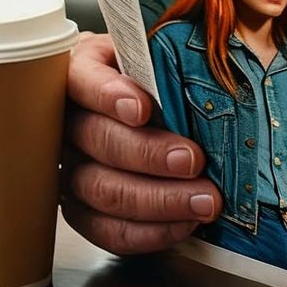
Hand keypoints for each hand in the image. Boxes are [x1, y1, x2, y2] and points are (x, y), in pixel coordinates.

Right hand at [63, 32, 221, 252]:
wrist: (144, 110)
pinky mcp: (82, 209)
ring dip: (157, 200)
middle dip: (148, 154)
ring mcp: (71, 168)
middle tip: (193, 161)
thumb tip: (217, 65)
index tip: (142, 108)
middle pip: (95, 141)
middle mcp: (68, 122)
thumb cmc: (154, 76)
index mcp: (83, 73)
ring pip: (100, 190)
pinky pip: (106, 229)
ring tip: (203, 200)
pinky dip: (149, 231)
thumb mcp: (161, 55)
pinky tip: (184, 223)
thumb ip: (175, 60)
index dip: (108, 95)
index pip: (82, 80)